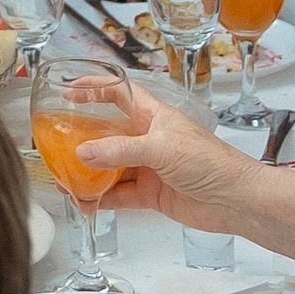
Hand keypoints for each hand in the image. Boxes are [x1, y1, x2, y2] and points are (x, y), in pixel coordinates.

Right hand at [70, 76, 254, 232]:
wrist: (236, 200)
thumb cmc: (210, 162)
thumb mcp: (160, 148)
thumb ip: (119, 151)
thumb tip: (83, 153)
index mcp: (153, 116)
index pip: (119, 94)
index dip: (95, 90)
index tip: (69, 93)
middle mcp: (148, 139)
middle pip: (107, 135)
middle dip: (82, 141)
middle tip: (57, 147)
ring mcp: (149, 168)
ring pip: (110, 168)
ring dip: (89, 176)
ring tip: (67, 184)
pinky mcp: (151, 194)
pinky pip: (119, 195)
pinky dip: (102, 199)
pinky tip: (87, 203)